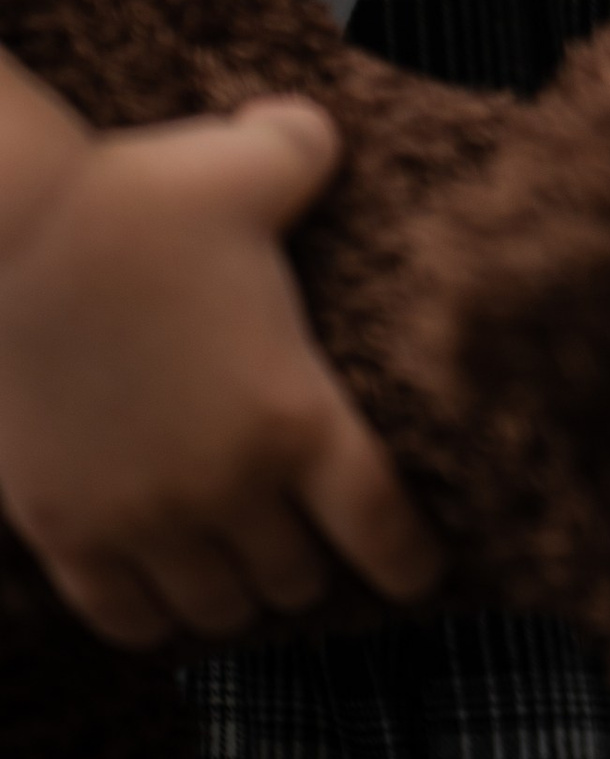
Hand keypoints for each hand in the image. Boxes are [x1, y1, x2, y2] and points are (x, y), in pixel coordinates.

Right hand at [0, 91, 444, 648]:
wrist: (14, 234)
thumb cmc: (144, 193)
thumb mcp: (259, 160)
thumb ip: (310, 151)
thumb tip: (322, 140)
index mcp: (293, 411)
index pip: (378, 523)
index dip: (408, 559)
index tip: (421, 573)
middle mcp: (225, 484)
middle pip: (295, 577)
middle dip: (309, 561)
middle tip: (307, 534)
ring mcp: (141, 517)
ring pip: (215, 608)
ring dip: (235, 591)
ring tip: (238, 561)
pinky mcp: (64, 529)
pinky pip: (124, 618)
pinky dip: (152, 616)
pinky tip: (162, 590)